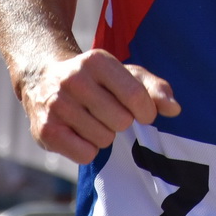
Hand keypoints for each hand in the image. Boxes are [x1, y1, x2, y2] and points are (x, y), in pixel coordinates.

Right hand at [15, 49, 180, 164]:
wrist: (42, 78)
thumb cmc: (94, 79)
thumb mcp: (124, 74)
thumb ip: (154, 88)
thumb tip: (174, 108)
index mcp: (97, 61)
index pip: (136, 97)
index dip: (145, 112)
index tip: (141, 113)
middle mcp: (74, 79)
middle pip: (121, 121)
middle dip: (121, 123)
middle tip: (108, 114)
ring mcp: (57, 104)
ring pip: (103, 139)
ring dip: (104, 136)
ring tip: (91, 121)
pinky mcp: (46, 130)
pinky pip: (85, 154)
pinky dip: (88, 150)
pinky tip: (79, 134)